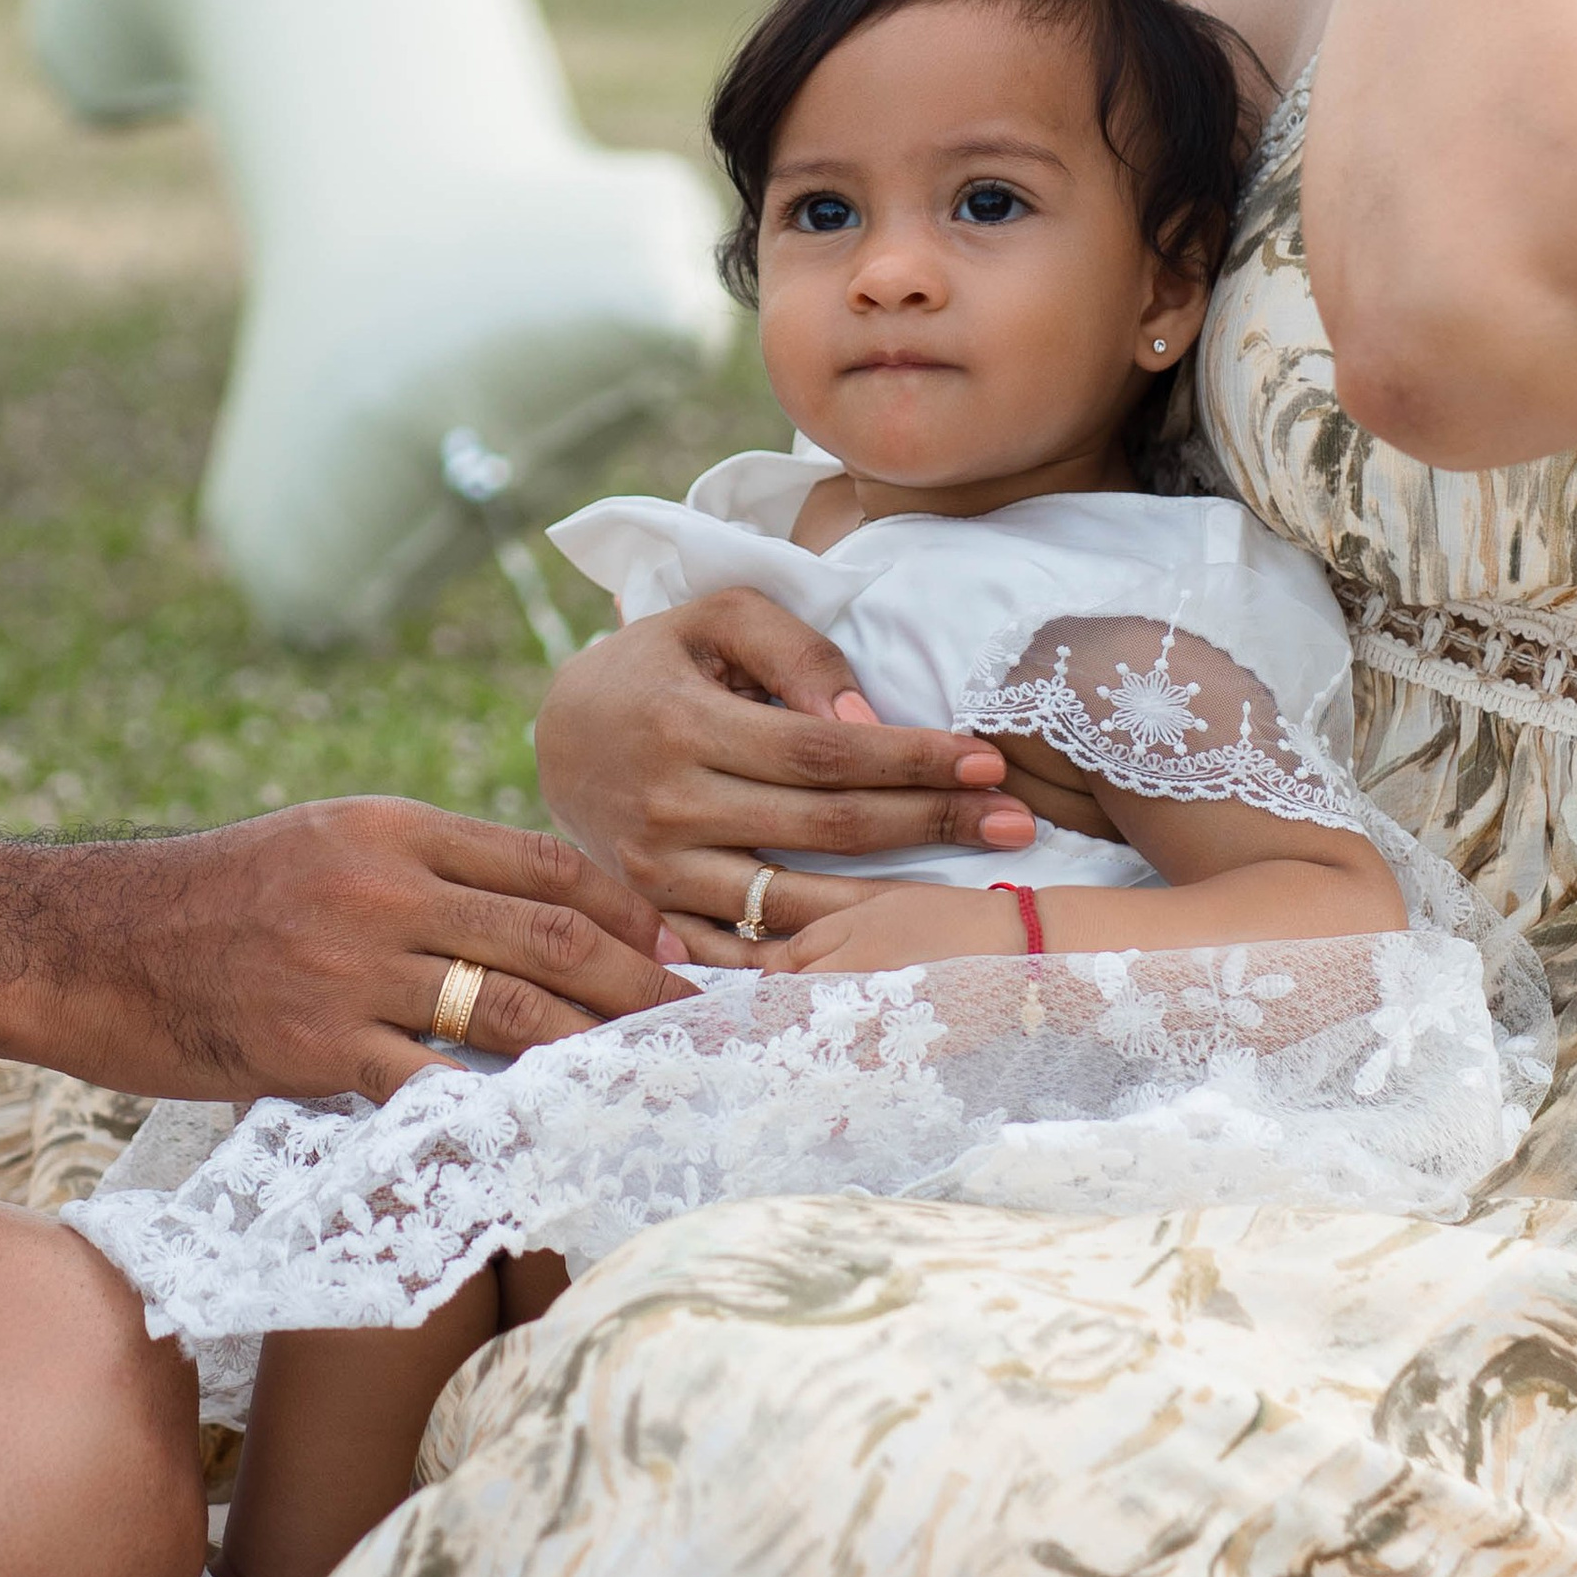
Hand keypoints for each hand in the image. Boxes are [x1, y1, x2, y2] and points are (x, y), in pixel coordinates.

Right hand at [17, 797, 691, 1106]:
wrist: (80, 941)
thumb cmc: (203, 903)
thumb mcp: (317, 849)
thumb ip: (412, 876)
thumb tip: (513, 920)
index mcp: (388, 827)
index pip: (542, 861)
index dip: (624, 910)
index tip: (674, 951)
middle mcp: (380, 887)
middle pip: (548, 936)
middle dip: (638, 987)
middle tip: (698, 1032)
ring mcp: (348, 968)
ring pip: (509, 1014)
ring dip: (594, 1056)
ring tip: (648, 1090)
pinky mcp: (314, 1047)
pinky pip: (433, 1090)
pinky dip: (499, 1119)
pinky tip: (548, 1145)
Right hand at [530, 590, 1034, 956]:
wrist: (558, 733)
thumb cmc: (659, 664)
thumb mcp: (715, 619)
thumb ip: (795, 653)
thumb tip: (864, 723)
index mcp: (683, 725)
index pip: (822, 751)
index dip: (910, 759)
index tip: (989, 761)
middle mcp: (668, 806)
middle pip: (825, 826)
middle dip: (931, 824)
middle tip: (1018, 824)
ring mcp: (657, 874)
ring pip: (795, 901)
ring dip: (894, 903)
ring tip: (977, 894)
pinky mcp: (655, 917)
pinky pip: (744, 952)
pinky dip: (815, 957)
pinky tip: (886, 952)